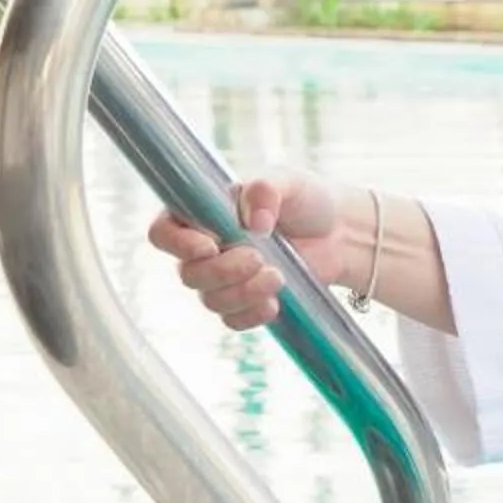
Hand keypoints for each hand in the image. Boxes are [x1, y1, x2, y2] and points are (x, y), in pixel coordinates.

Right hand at [146, 170, 348, 331]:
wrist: (339, 232)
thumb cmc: (305, 198)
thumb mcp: (287, 181)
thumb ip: (265, 190)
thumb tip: (253, 224)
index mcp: (201, 212)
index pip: (163, 232)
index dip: (177, 244)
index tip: (210, 245)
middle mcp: (204, 248)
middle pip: (188, 274)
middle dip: (224, 271)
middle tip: (259, 257)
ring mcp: (222, 278)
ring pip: (211, 300)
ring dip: (243, 293)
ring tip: (278, 276)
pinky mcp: (243, 302)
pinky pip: (232, 320)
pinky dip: (252, 314)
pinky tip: (275, 303)